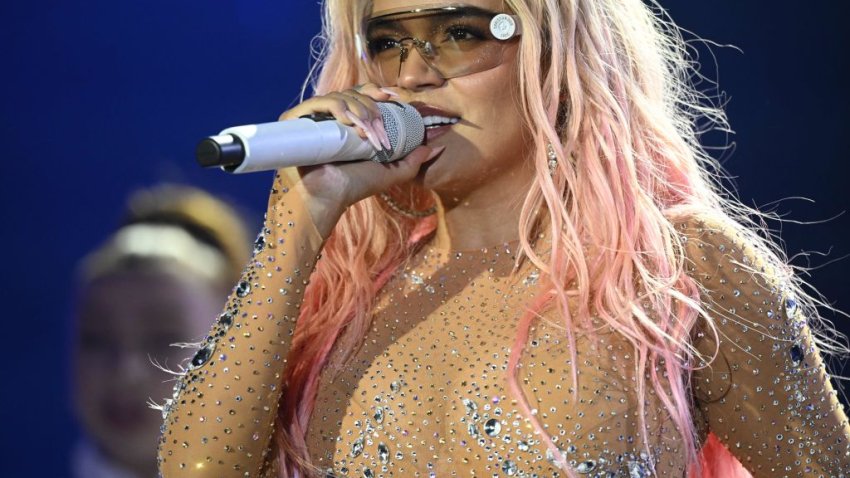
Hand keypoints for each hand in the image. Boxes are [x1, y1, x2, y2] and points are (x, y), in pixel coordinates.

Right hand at [278, 83, 441, 237]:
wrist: (329, 196)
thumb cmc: (355, 186)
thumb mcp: (392, 172)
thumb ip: (415, 160)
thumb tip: (437, 146)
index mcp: (349, 123)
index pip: (363, 94)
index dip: (377, 91)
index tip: (393, 98)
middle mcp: (330, 117)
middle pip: (352, 92)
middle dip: (371, 104)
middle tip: (377, 124)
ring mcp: (311, 117)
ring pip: (338, 96)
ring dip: (358, 109)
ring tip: (364, 131)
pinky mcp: (294, 120)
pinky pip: (317, 102)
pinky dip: (335, 106)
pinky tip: (347, 121)